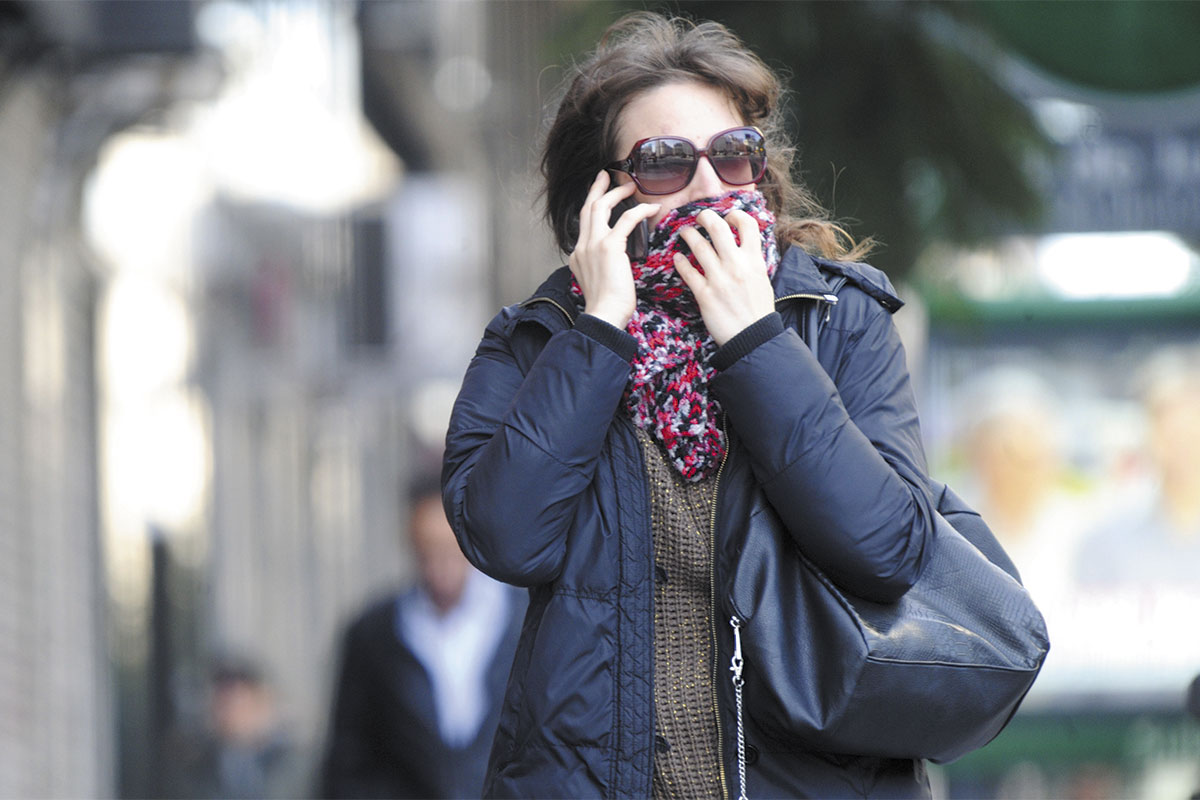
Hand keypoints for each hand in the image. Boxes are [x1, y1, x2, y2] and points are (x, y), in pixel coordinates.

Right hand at [569, 171, 659, 328]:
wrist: (603, 316)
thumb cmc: (607, 307)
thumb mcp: (598, 283)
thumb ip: (601, 268)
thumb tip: (614, 264)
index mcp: (578, 256)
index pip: (585, 225)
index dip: (593, 208)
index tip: (599, 197)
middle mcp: (582, 246)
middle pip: (587, 208)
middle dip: (597, 189)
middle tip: (605, 176)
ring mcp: (593, 244)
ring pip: (601, 207)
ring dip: (616, 193)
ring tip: (630, 185)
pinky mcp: (609, 246)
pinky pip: (625, 219)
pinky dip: (639, 210)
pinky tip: (651, 208)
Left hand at [673, 209, 774, 344]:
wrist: (753, 337)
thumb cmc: (758, 310)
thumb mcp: (762, 279)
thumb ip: (752, 261)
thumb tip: (744, 246)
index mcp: (754, 260)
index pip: (747, 224)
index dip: (735, 214)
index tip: (727, 216)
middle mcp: (736, 265)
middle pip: (717, 227)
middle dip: (705, 216)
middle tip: (699, 217)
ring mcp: (719, 279)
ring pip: (698, 246)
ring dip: (688, 234)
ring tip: (684, 232)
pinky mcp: (705, 294)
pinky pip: (688, 272)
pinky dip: (680, 262)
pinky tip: (677, 258)